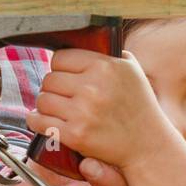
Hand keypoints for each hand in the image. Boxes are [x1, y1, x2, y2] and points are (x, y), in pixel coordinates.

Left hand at [23, 48, 183, 172]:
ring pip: (43, 100)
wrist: (148, 146)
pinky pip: (41, 122)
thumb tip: (88, 40)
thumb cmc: (140, 108)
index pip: (60, 58)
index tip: (66, 77)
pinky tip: (40, 120)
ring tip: (57, 110)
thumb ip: (110, 54)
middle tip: (63, 97)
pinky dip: (36, 121)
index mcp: (105, 66)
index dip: (61, 68)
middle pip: (49, 79)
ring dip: (46, 105)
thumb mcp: (132, 71)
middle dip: (54, 88)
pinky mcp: (76, 135)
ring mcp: (83, 112)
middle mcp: (93, 87)